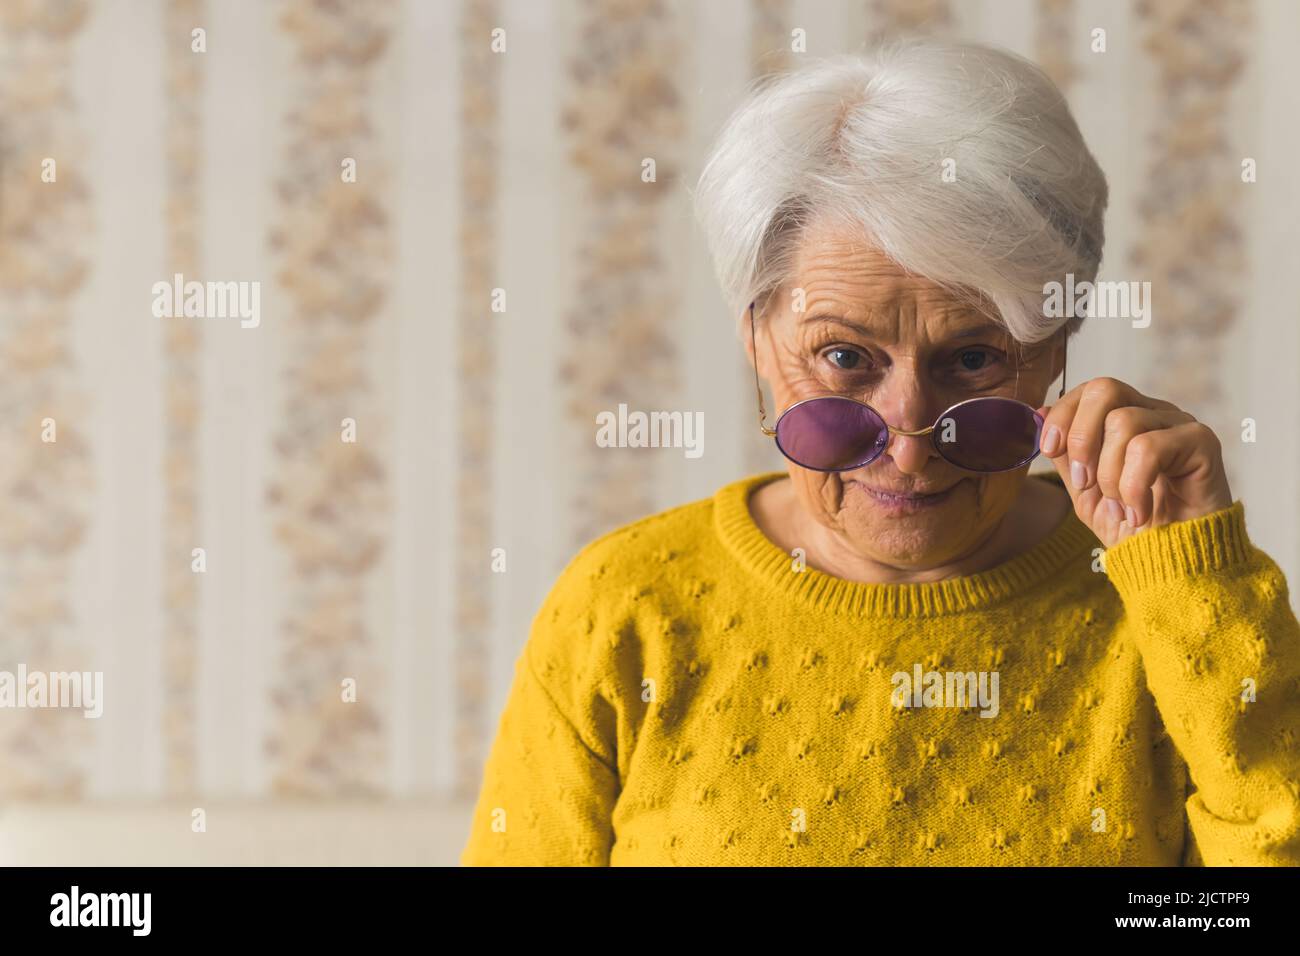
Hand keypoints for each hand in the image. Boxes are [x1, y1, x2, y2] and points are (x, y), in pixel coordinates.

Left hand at [1035, 377, 1232, 547]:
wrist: (1171, 564)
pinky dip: (1134, 486)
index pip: (1091, 390)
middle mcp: (1155, 414)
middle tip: (1085, 482)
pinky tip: (1139, 511)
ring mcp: (1179, 425)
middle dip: (1081, 437)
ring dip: (1109, 474)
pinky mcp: (1201, 442)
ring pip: (1123, 422)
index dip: (1063, 415)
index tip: (1049, 448)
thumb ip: (1065, 453)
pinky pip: (1149, 447)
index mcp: (1127, 419)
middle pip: (1105, 389)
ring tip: (1120, 506)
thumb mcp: (1084, 490)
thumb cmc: (1132, 527)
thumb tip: (1042, 412)